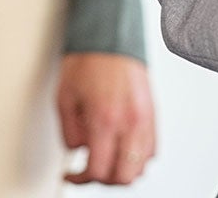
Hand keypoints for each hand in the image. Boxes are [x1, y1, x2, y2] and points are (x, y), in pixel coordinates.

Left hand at [57, 52, 155, 184]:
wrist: (110, 36)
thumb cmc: (88, 61)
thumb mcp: (64, 99)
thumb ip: (69, 132)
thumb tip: (77, 150)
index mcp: (104, 120)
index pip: (98, 171)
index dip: (80, 179)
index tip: (72, 174)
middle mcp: (129, 123)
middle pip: (124, 176)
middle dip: (104, 180)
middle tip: (90, 172)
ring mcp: (144, 119)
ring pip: (142, 166)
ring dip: (123, 170)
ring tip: (107, 160)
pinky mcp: (153, 113)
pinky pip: (152, 149)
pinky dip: (138, 157)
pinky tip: (122, 149)